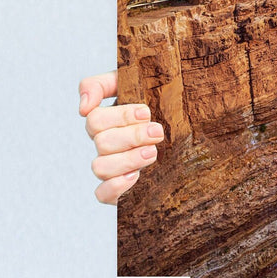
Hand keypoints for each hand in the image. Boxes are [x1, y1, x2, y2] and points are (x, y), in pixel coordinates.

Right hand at [79, 71, 163, 204]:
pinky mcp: (120, 190)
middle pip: (102, 142)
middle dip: (132, 136)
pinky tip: (136, 176)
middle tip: (158, 133)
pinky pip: (102, 194)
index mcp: (107, 121)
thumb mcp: (135, 83)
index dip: (120, 116)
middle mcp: (106, 145)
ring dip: (128, 159)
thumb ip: (101, 84)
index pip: (95, 119)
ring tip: (153, 153)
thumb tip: (83, 107)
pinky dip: (115, 186)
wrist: (193, 134)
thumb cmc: (162, 104)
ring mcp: (112, 168)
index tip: (146, 112)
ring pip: (100, 167)